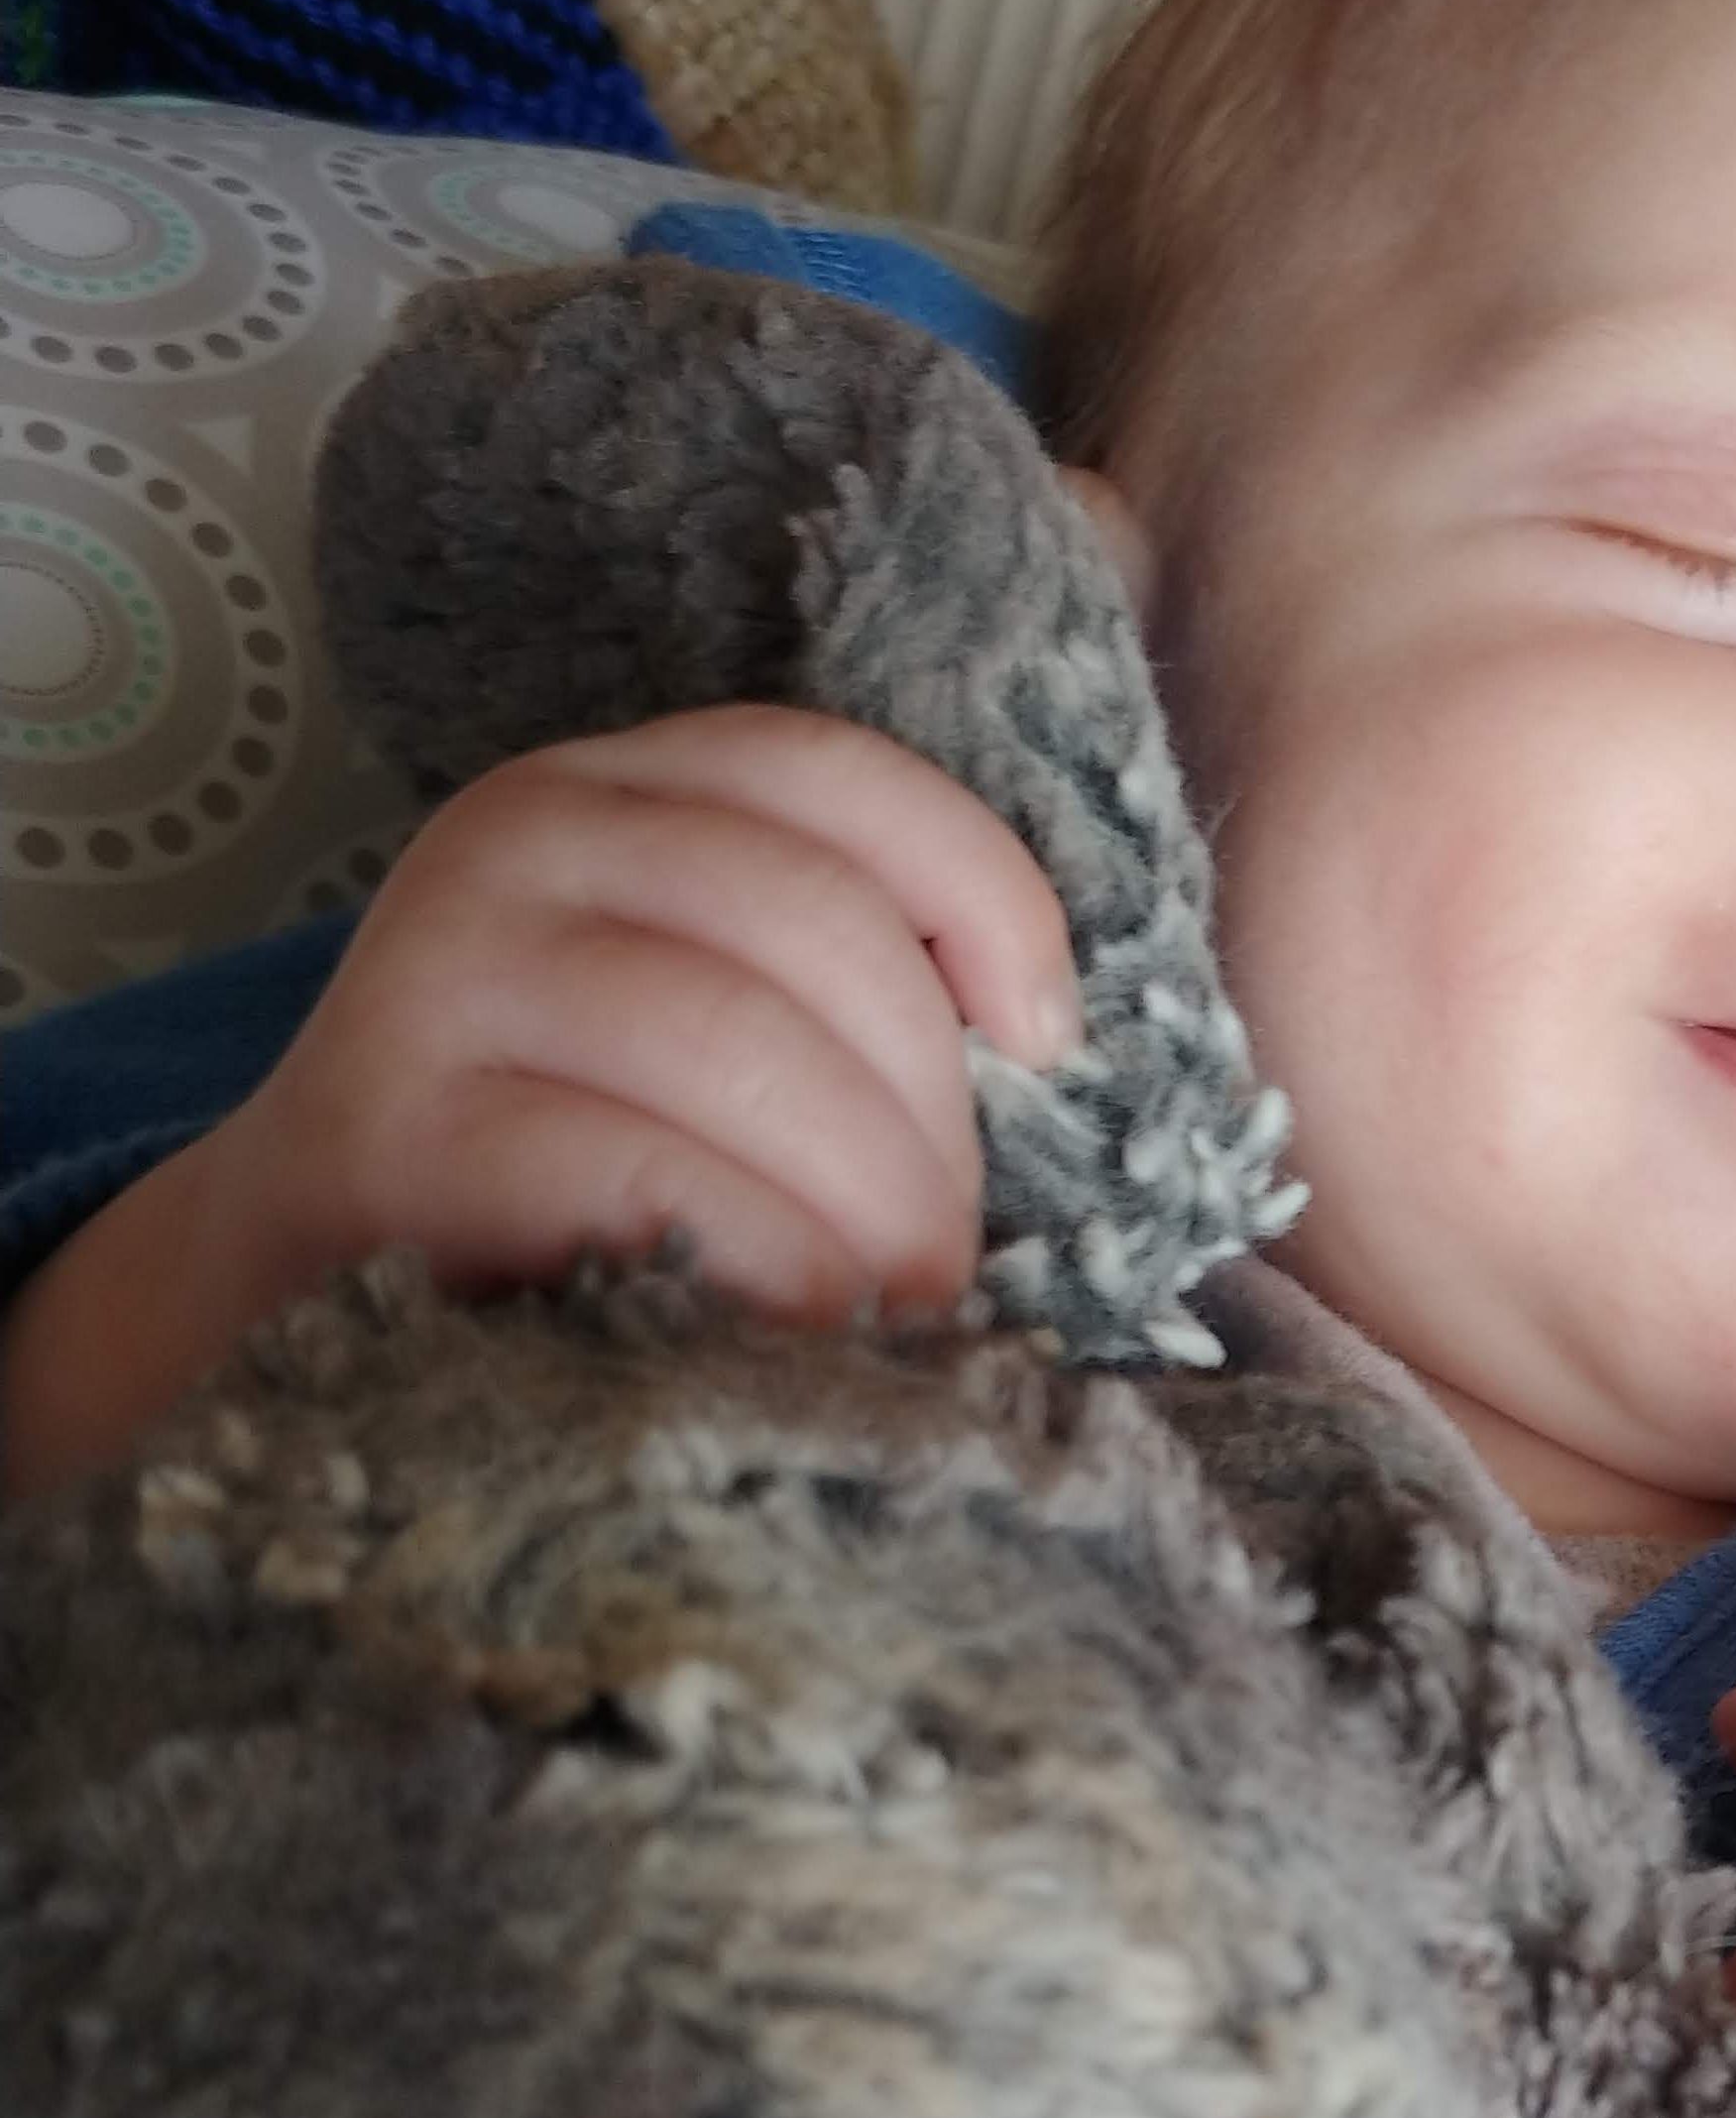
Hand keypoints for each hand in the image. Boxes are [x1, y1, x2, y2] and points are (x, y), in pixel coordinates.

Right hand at [0, 710, 1078, 1493]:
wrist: (297, 1288)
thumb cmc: (567, 1173)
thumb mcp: (704, 1039)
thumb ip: (836, 998)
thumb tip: (1056, 1061)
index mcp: (612, 795)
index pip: (838, 782)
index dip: (981, 899)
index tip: (1044, 1048)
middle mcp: (512, 844)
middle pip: (818, 934)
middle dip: (927, 1126)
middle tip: (942, 1264)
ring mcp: (434, 978)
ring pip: (740, 1049)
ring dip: (859, 1211)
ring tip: (887, 1316)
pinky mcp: (380, 1132)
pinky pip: (633, 1174)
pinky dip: (752, 1262)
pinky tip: (787, 1335)